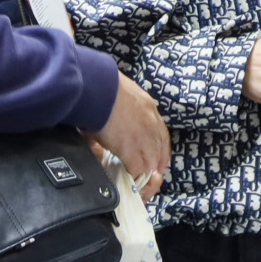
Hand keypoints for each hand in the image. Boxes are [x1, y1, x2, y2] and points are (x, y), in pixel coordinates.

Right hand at [91, 73, 169, 198]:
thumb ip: (127, 107)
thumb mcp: (123, 93)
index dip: (161, 148)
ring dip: (142, 167)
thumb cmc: (103, 87)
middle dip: (154, 161)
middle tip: (150, 172)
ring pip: (149, 161)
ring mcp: (143, 138)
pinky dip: (132, 172)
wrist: (98, 90)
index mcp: (149, 107)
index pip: (162, 133)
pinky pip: (137, 168)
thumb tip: (117, 118)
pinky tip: (127, 174)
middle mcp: (151, 124)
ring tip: (135, 173)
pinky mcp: (131, 150)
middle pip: (159, 149)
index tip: (160, 158)